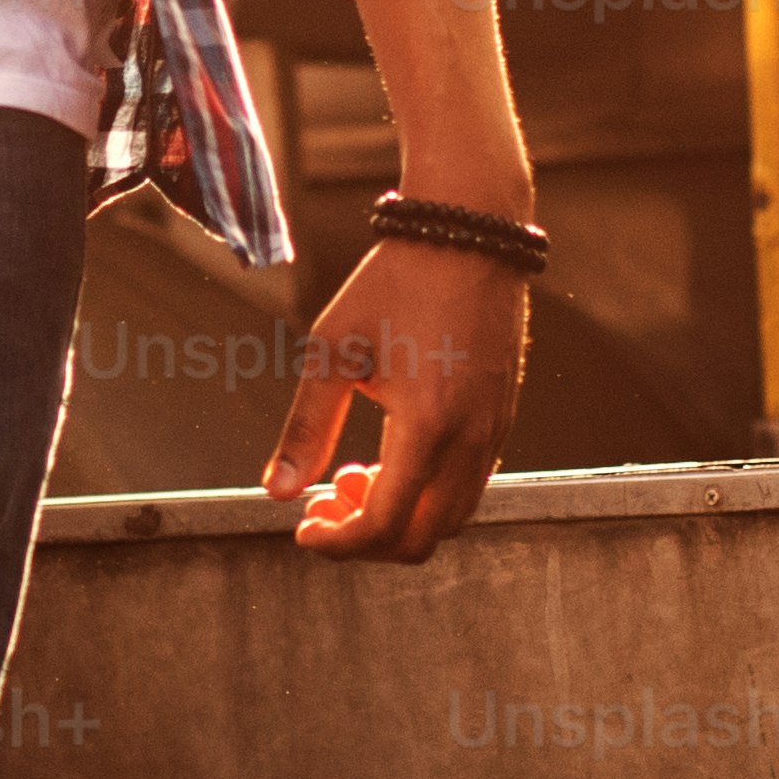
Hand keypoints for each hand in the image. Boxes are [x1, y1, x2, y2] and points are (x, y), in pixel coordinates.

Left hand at [271, 234, 530, 562]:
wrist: (468, 235)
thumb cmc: (395, 283)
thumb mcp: (334, 349)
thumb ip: (307, 427)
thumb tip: (276, 490)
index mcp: (427, 426)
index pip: (384, 526)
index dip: (338, 544)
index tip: (303, 531)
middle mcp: (471, 440)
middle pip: (422, 540)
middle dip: (367, 540)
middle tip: (325, 505)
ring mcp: (495, 433)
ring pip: (450, 520)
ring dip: (400, 519)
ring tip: (353, 476)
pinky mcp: (502, 420)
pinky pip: (468, 487)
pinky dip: (427, 495)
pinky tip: (390, 459)